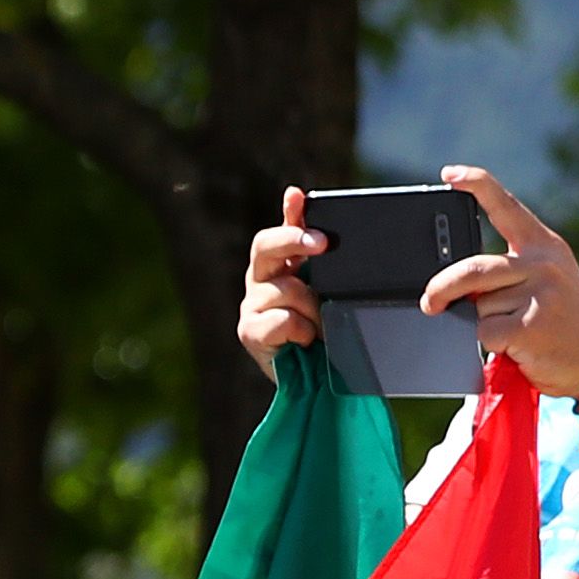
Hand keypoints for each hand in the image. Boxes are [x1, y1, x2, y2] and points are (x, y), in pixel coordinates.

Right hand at [236, 185, 324, 373]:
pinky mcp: (248, 331)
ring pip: (286, 289)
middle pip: (265, 245)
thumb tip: (301, 199)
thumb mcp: (330, 288)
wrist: (316, 380)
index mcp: (281, 264)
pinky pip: (282, 319)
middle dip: (293, 240)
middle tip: (323, 244)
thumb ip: (318, 250)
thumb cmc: (323, 330)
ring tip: (323, 325)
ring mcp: (251, 304)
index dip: (291, 214)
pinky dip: (301, 330)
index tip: (300, 198)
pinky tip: (307, 341)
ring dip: (313, 307)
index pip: (282, 229)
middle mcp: (260, 278)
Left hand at [421, 167, 578, 395]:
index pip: (506, 206)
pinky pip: (485, 331)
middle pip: (471, 268)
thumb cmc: (565, 323)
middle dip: (442, 288)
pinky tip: (517, 347)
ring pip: (477, 305)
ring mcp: (539, 293)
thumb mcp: (549, 281)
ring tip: (514, 331)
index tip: (449, 174)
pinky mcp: (532, 326)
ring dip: (483, 324)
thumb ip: (512, 271)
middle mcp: (543, 263)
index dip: (475, 185)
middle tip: (430, 302)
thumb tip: (457, 283)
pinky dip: (490, 344)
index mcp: (544, 245)